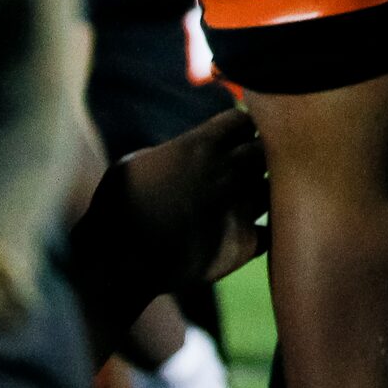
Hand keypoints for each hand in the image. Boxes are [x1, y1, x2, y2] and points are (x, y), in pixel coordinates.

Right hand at [85, 105, 268, 296]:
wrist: (114, 265)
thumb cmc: (117, 210)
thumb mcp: (137, 163)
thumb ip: (178, 148)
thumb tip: (200, 146)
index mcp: (202, 146)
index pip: (244, 122)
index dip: (241, 131)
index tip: (233, 142)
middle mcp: (228, 171)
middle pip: (266, 151)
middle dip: (258, 159)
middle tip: (242, 173)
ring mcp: (240, 206)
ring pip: (273, 188)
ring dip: (262, 194)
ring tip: (238, 205)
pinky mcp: (244, 242)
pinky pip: (271, 230)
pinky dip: (262, 232)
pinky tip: (243, 234)